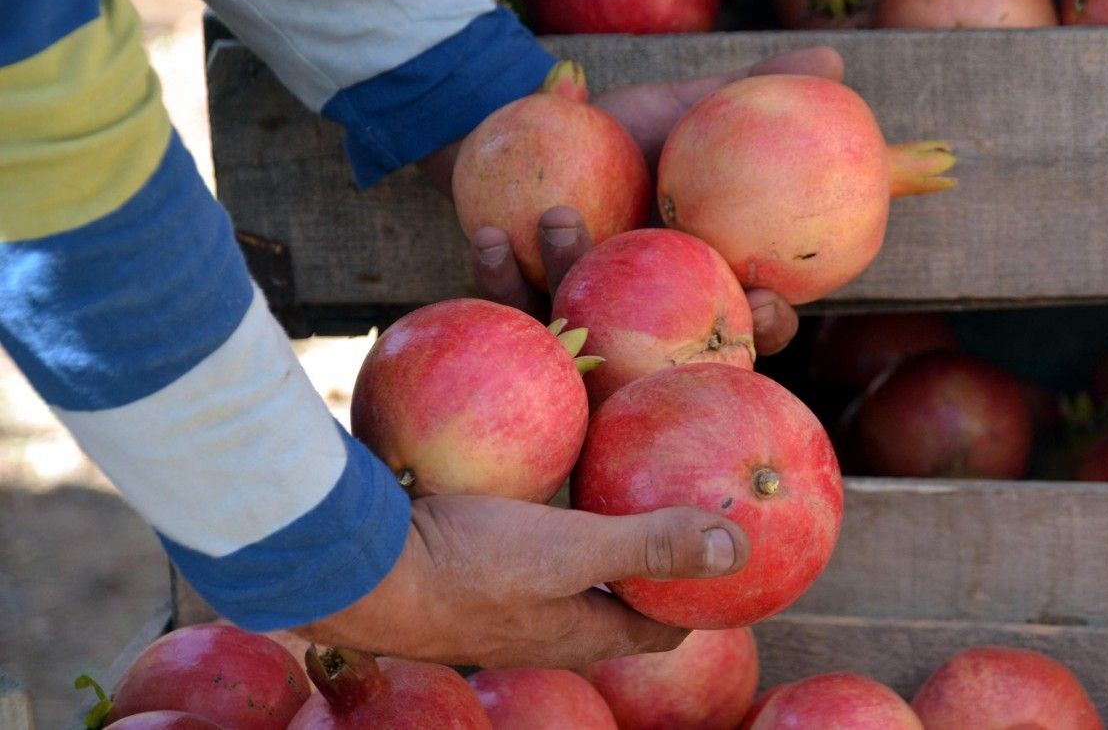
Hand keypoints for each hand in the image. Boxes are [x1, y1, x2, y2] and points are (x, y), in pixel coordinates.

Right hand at [294, 495, 749, 667]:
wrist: (362, 570)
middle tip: (677, 514)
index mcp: (581, 633)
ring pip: (569, 577)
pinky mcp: (466, 575)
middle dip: (651, 567)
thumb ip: (650, 544)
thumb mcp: (572, 548)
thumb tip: (737, 549)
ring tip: (619, 490)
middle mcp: (545, 630)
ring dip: (599, 545)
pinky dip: (550, 527)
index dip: (696, 599)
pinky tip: (544, 483)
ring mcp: (503, 607)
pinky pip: (525, 552)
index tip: (721, 559)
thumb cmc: (472, 564)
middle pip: (617, 602)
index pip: (659, 628)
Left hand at [425, 47, 843, 354]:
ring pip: (581, 329)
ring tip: (557, 219)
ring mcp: (580, 318)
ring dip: (569, 276)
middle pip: (667, 355)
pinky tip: (493, 235)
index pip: (750, 323)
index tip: (766, 301)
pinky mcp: (519, 307)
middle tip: (657, 297)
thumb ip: (755, 91)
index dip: (765, 326)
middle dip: (669, 343)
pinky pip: (507, 306)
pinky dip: (496, 273)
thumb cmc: (632, 129)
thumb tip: (834, 63)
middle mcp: (642, 313)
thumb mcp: (691, 109)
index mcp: (695, 278)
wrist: (541, 132)